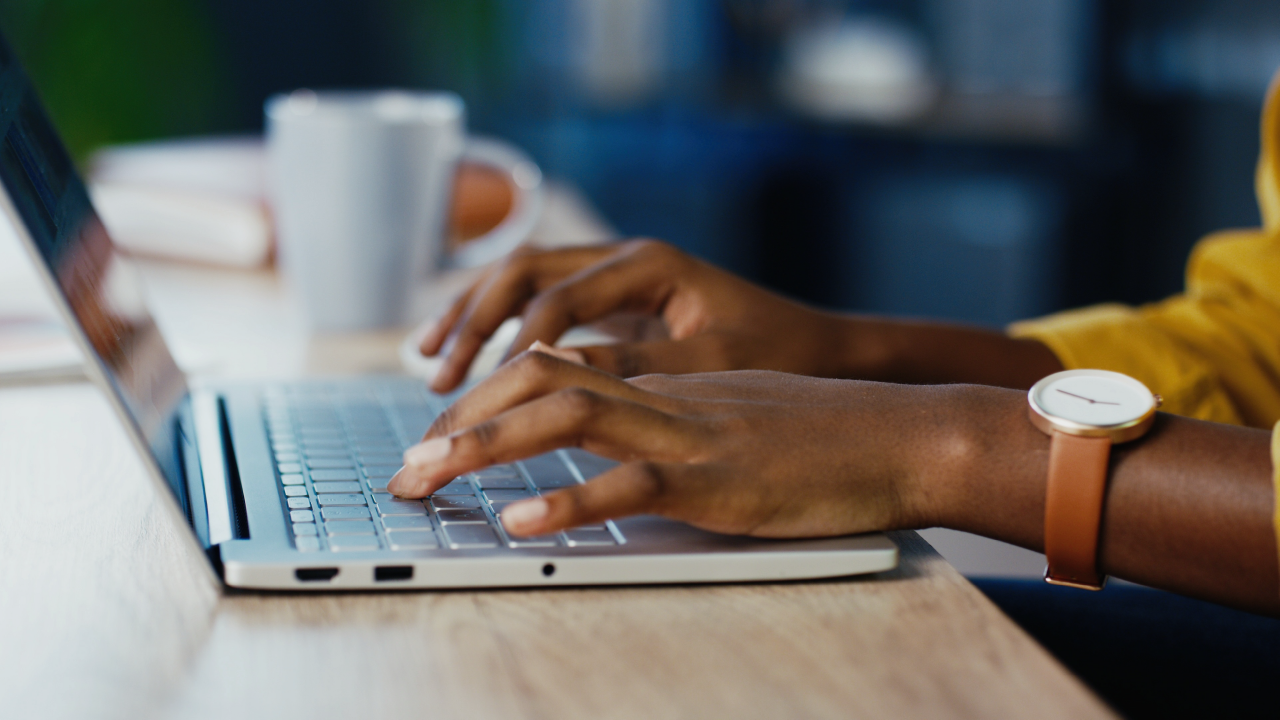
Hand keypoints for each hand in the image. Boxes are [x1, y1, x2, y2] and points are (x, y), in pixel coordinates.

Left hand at [388, 349, 968, 537]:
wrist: (904, 435)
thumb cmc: (828, 436)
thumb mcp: (738, 417)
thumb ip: (677, 424)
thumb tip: (620, 451)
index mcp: (664, 383)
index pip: (553, 368)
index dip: (485, 398)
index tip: (438, 436)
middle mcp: (664, 396)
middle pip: (538, 379)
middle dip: (460, 418)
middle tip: (404, 464)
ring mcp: (689, 433)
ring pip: (567, 416)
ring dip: (485, 446)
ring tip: (425, 478)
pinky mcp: (719, 480)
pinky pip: (632, 485)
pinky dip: (570, 503)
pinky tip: (521, 525)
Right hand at [418, 240, 850, 391]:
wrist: (821, 345)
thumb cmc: (779, 352)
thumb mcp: (709, 364)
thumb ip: (633, 366)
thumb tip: (547, 375)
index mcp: (649, 265)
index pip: (556, 298)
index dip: (508, 346)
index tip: (473, 393)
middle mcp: (625, 258)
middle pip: (522, 273)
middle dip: (471, 323)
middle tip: (437, 378)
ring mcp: (615, 276)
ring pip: (520, 280)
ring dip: (471, 318)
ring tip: (428, 364)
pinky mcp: (612, 304)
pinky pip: (537, 305)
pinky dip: (498, 329)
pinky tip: (470, 362)